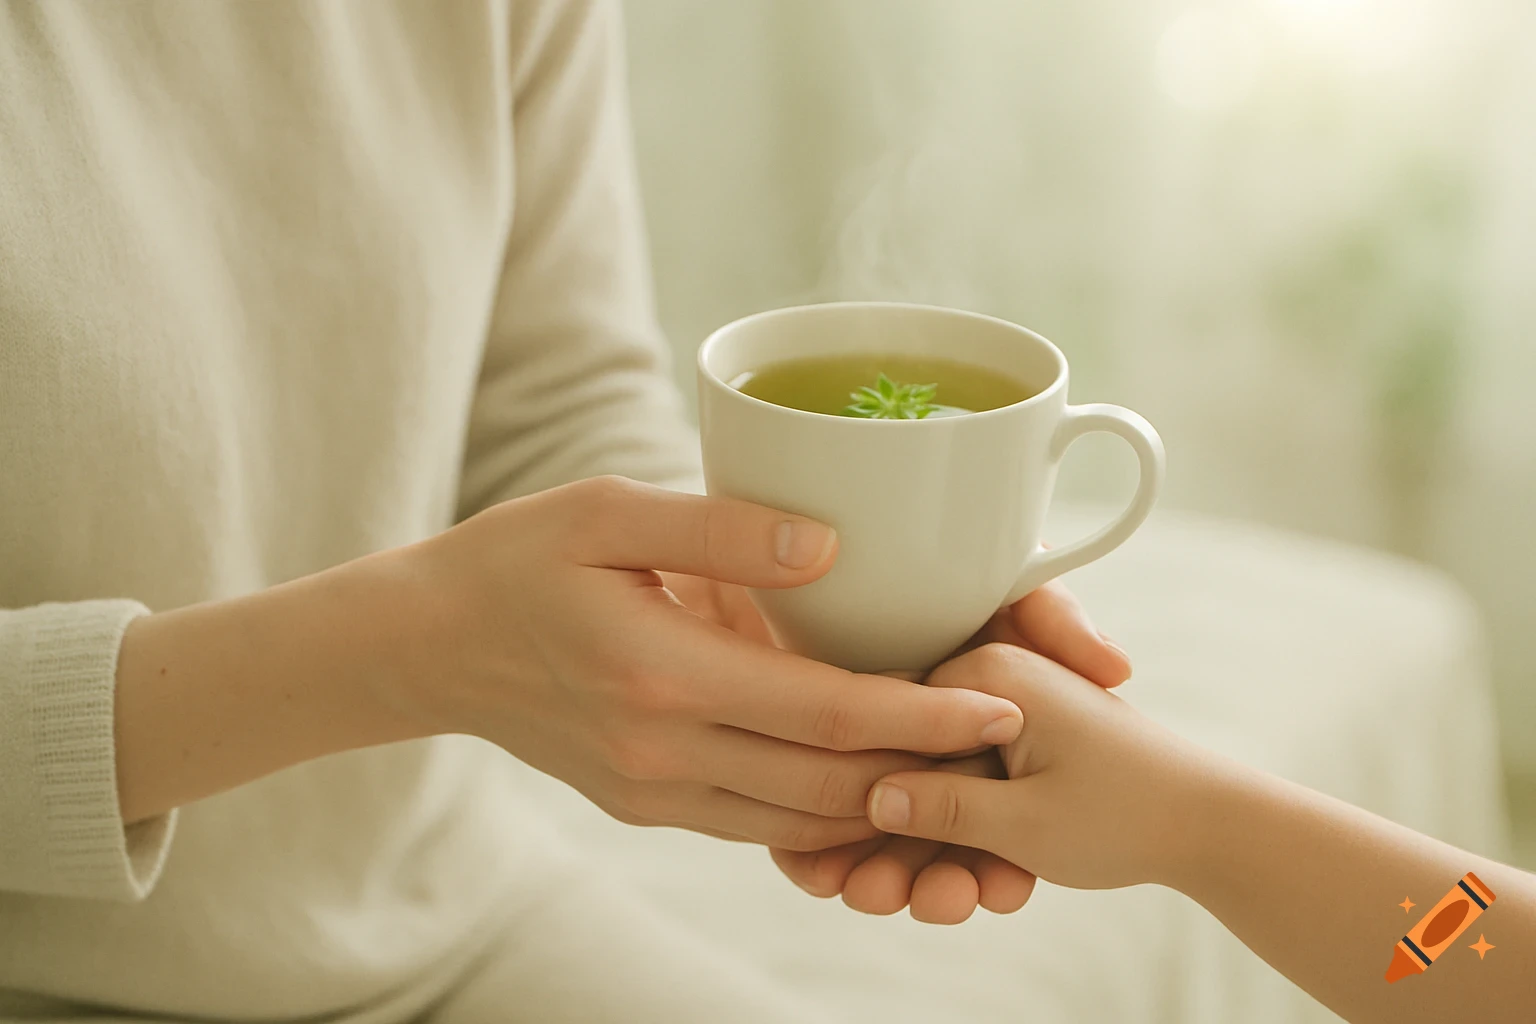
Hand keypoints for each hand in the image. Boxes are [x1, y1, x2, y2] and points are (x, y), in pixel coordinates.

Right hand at [391, 476, 1025, 849]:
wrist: (428, 646)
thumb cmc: (517, 561)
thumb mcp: (604, 514)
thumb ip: (717, 530)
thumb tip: (829, 547)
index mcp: (663, 677)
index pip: (827, 712)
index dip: (925, 714)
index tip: (1003, 702)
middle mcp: (664, 753)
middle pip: (831, 782)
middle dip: (930, 769)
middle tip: (1007, 740)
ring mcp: (654, 792)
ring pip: (801, 820)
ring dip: (885, 802)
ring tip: (959, 768)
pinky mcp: (647, 804)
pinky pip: (757, 824)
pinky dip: (823, 813)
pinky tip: (867, 780)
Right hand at [770, 586, 1131, 921]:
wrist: (1212, 827)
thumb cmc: (1126, 813)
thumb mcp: (1021, 823)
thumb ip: (939, 809)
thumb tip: (868, 799)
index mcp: (988, 676)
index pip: (888, 721)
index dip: (861, 791)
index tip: (838, 852)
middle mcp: (993, 687)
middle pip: (913, 764)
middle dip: (895, 838)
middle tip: (871, 895)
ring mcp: (1008, 723)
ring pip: (943, 791)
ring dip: (932, 852)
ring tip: (921, 904)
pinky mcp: (1021, 757)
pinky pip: (976, 799)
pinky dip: (972, 845)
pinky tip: (972, 891)